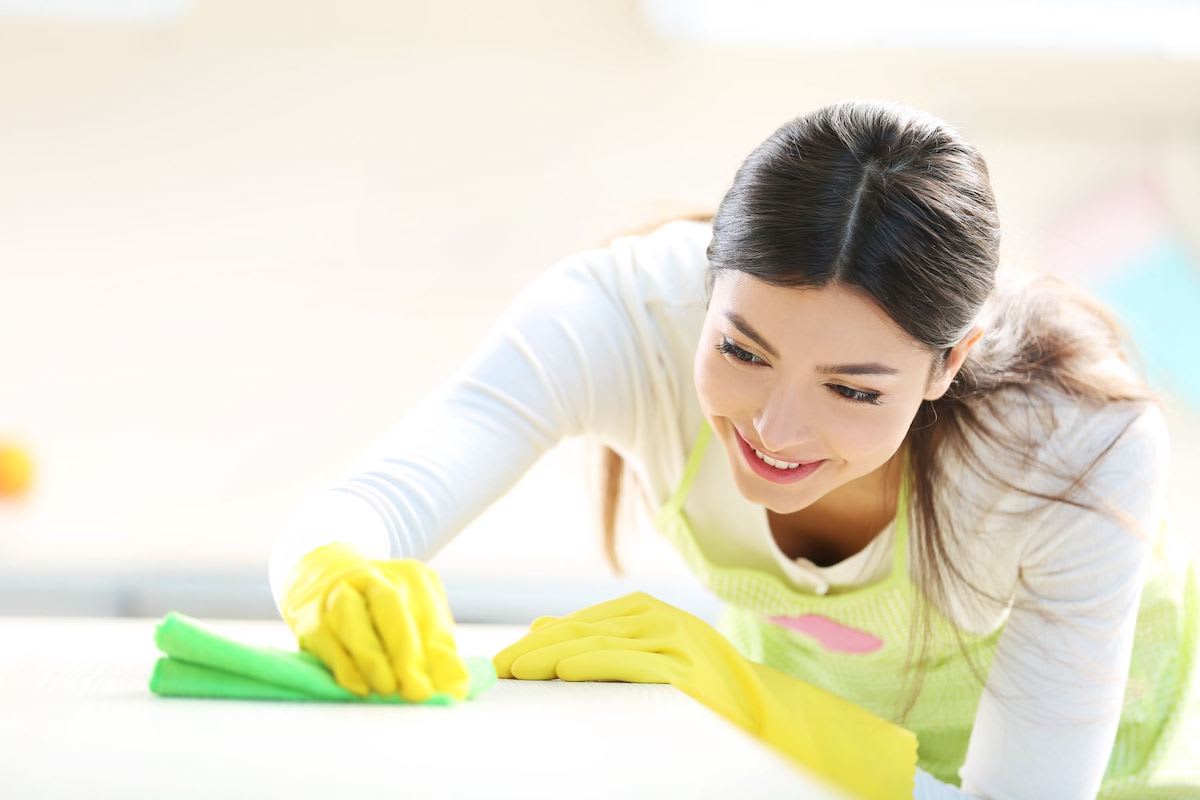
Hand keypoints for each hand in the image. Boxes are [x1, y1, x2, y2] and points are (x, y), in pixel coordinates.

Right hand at [280, 542, 469, 701]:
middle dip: (405, 651)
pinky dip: (345, 667)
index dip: (439, 654)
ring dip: (372, 658)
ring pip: (351, 618)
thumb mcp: (417, 620)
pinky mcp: (312, 619)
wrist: (325, 581)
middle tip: (418, 692)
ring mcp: (339, 594)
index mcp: (412, 576)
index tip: (448, 691)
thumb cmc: (383, 613)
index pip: (429, 613)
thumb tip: (455, 691)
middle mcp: (374, 578)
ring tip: (388, 689)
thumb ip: (437, 653)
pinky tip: (360, 687)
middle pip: (390, 606)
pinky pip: (327, 642)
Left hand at [493, 591, 916, 799]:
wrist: (763, 711)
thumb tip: (541, 631)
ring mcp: (672, 640)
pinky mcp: (684, 668)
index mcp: (642, 611)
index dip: (534, 643)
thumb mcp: (645, 653)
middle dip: (534, 651)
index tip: (501, 664)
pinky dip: (594, 663)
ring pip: (597, 644)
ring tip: (519, 671)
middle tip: (499, 671)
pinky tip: (565, 670)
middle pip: (580, 631)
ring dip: (552, 657)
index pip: (575, 624)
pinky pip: (629, 662)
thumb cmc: (696, 688)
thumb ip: (599, 640)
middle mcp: (657, 618)